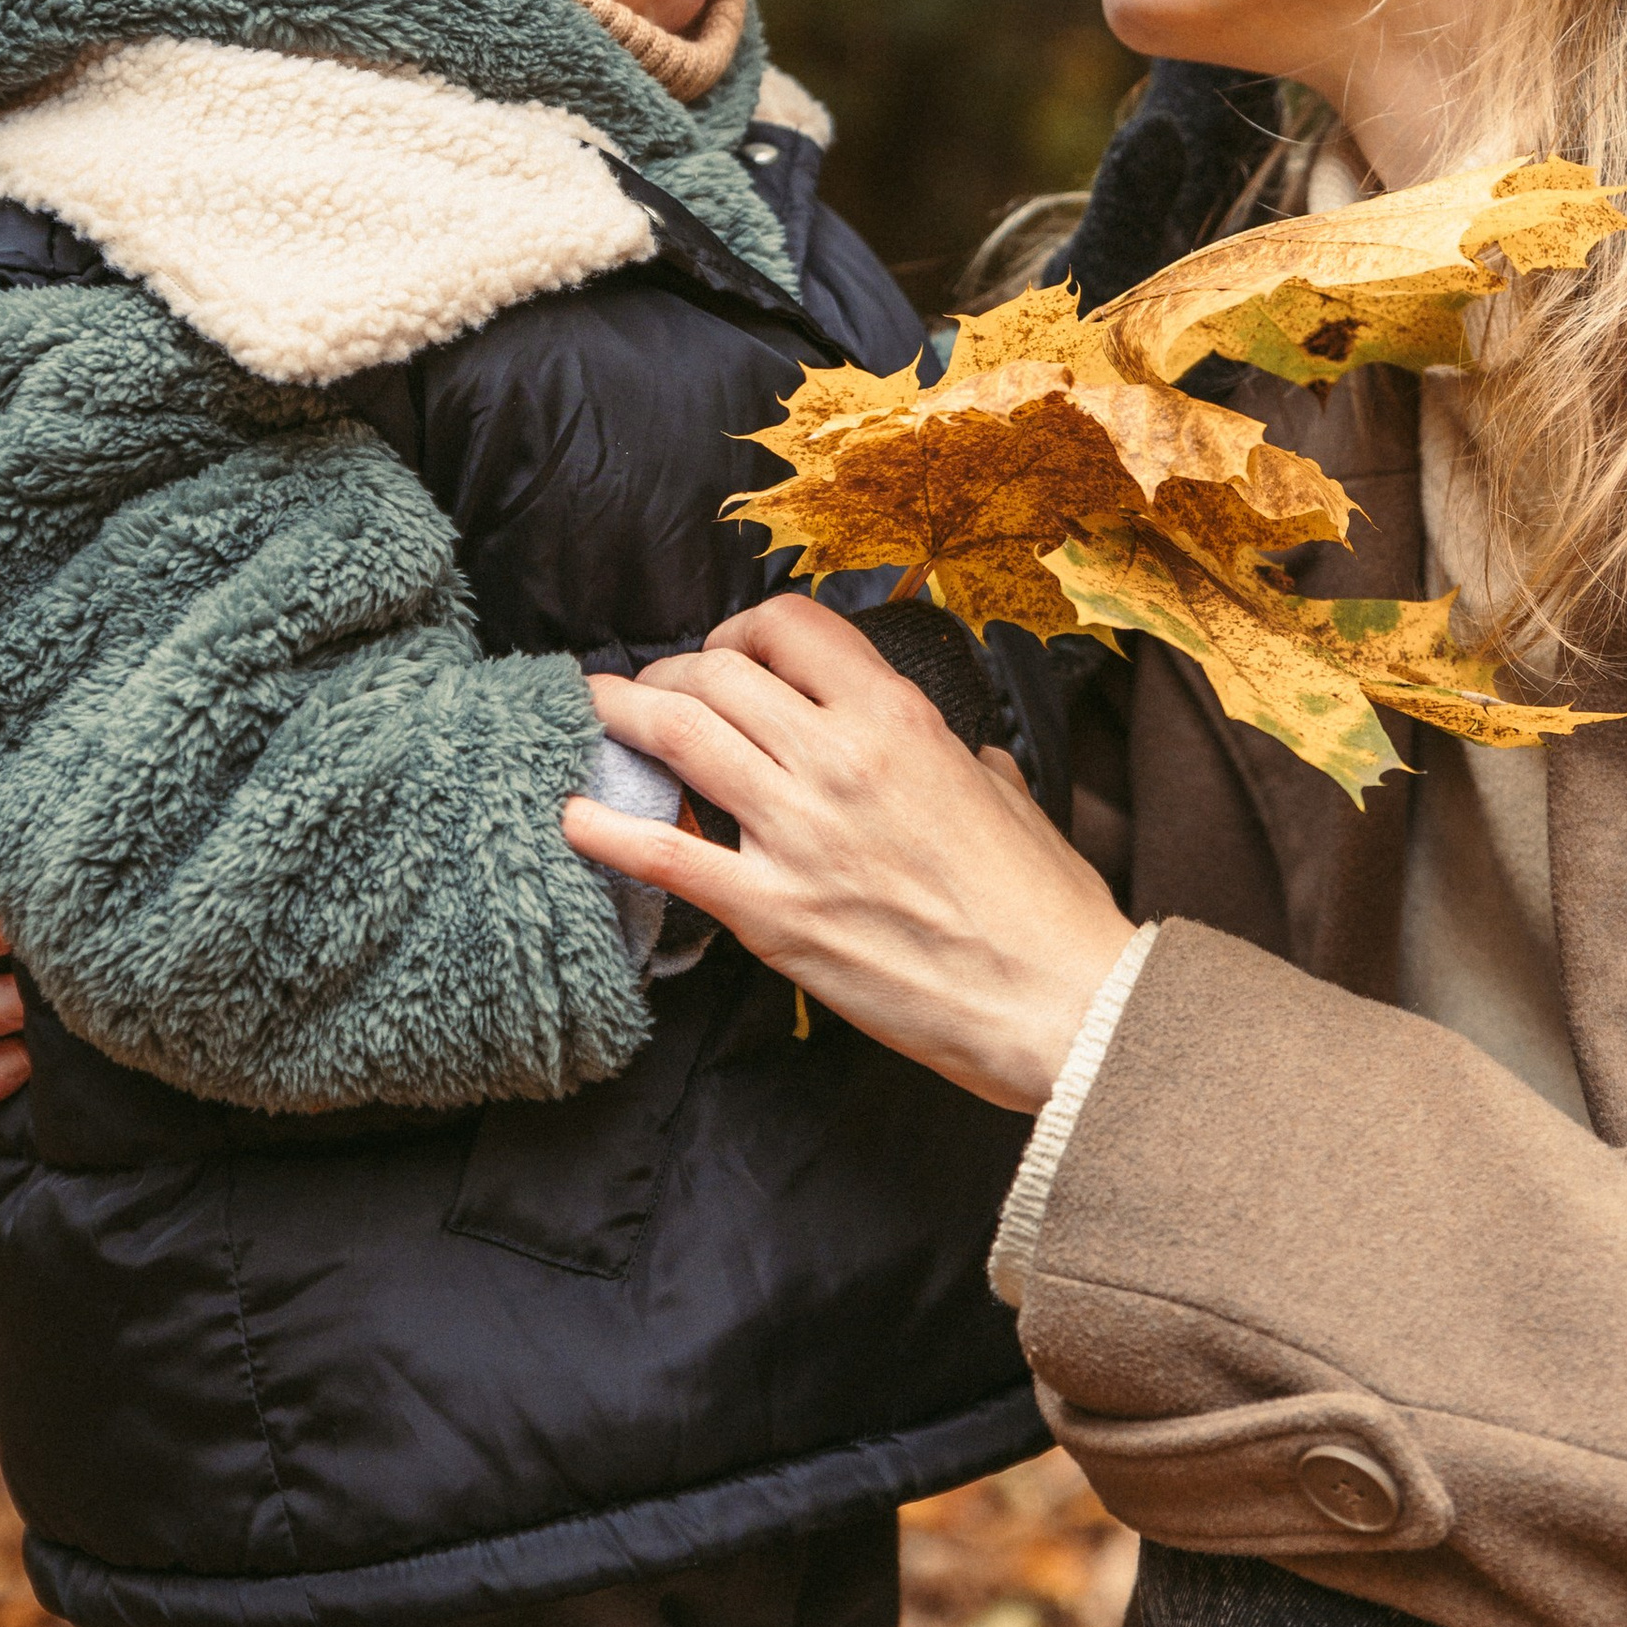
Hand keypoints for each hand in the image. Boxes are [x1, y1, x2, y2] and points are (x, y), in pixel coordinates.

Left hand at [564, 596, 1133, 1111]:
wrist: (1056, 1000)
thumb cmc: (1041, 904)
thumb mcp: (1006, 793)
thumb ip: (962, 759)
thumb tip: (956, 756)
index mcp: (900, 719)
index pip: (789, 626)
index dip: (742, 629)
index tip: (729, 654)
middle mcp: (839, 760)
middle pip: (716, 674)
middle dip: (670, 672)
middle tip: (653, 692)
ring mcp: (798, 835)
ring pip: (678, 737)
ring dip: (623, 716)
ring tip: (597, 714)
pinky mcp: (771, 914)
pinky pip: (664, 853)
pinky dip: (603, 827)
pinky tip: (570, 816)